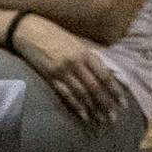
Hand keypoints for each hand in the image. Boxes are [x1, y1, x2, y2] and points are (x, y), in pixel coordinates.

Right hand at [10, 17, 127, 125]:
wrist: (28, 31)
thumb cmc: (54, 34)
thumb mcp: (76, 42)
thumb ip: (89, 57)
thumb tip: (106, 73)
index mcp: (85, 53)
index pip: (104, 75)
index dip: (115, 90)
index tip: (123, 102)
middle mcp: (75, 63)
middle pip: (95, 88)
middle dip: (106, 104)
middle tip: (114, 117)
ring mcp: (62, 71)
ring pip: (82, 94)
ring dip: (93, 108)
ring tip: (102, 120)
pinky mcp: (50, 78)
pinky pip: (66, 95)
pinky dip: (76, 106)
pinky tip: (84, 116)